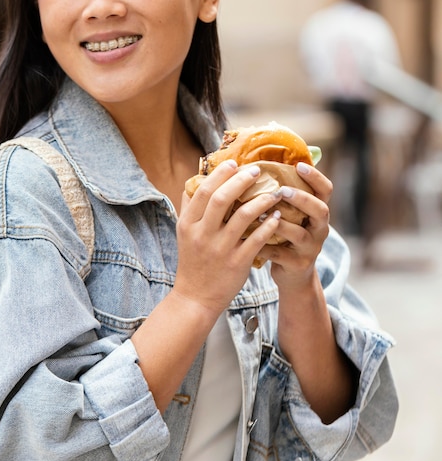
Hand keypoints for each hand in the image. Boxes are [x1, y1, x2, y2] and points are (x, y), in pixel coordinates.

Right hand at [174, 160, 282, 315]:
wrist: (195, 297)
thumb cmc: (193, 261)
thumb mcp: (183, 233)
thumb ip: (189, 207)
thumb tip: (195, 180)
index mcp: (188, 224)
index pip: (203, 191)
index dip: (219, 175)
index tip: (234, 163)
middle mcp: (203, 234)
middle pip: (221, 199)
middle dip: (240, 181)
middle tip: (256, 171)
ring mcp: (220, 249)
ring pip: (243, 217)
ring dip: (261, 201)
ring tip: (274, 192)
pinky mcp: (237, 263)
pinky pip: (257, 239)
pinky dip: (269, 225)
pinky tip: (277, 215)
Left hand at [256, 162, 331, 289]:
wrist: (293, 274)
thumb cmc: (285, 235)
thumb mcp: (290, 214)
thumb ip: (282, 194)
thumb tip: (262, 162)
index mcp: (317, 211)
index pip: (325, 190)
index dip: (315, 177)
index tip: (299, 165)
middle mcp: (319, 228)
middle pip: (320, 210)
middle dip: (302, 199)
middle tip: (282, 191)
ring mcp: (311, 247)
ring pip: (301, 234)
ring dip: (281, 223)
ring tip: (262, 214)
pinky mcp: (298, 264)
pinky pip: (282, 255)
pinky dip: (266, 247)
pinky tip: (251, 239)